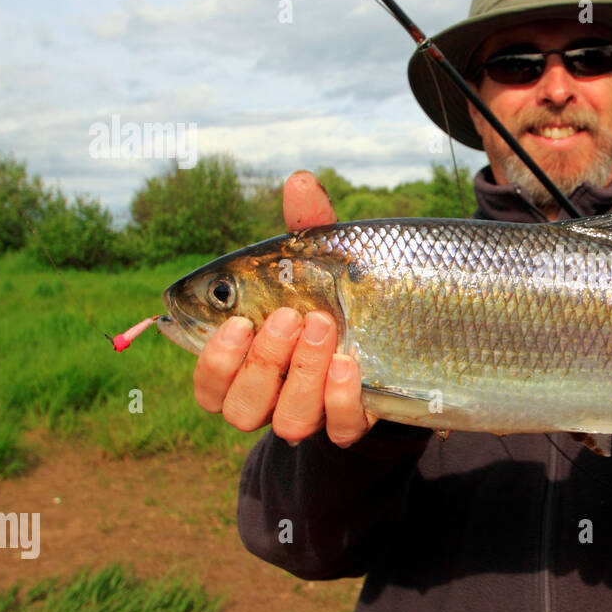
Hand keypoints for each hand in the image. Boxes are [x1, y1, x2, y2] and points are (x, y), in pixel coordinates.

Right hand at [192, 171, 377, 447]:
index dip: (212, 362)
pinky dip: (341, 400)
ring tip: (324, 327)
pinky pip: (340, 430)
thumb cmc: (340, 293)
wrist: (402, 335)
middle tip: (289, 317)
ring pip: (287, 423)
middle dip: (262, 362)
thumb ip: (306, 230)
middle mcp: (272, 395)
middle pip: (241, 408)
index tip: (237, 321)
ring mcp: (313, 410)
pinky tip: (350, 365)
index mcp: (246, 361)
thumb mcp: (324, 260)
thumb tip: (301, 180)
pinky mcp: (354, 421)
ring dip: (301, 375)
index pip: (208, 383)